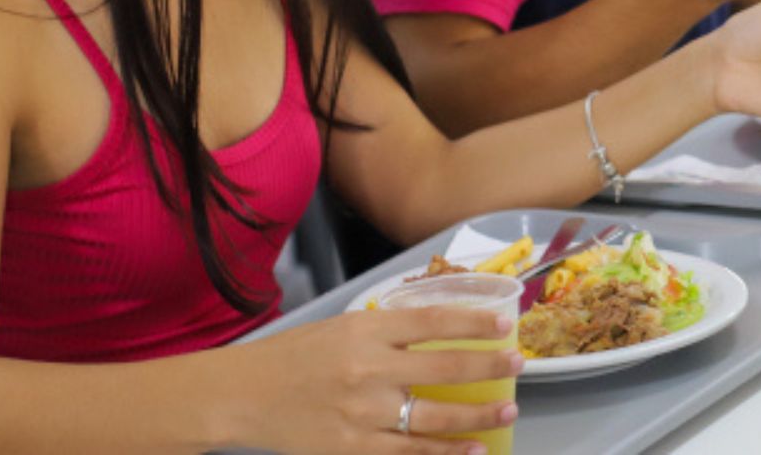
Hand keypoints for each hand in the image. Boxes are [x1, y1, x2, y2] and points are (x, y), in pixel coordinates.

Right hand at [226, 307, 522, 453]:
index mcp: (366, 329)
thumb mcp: (343, 327)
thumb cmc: (295, 356)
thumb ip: (390, 331)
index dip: (475, 321)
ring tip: (507, 412)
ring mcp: (362, 413)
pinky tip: (472, 450)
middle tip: (519, 365)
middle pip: (445, 368)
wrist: (241, 395)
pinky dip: (445, 454)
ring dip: (479, 416)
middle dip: (490, 368)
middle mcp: (369, 369)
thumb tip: (446, 332)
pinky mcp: (352, 448)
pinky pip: (409, 454)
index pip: (434, 320)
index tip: (505, 323)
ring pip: (435, 418)